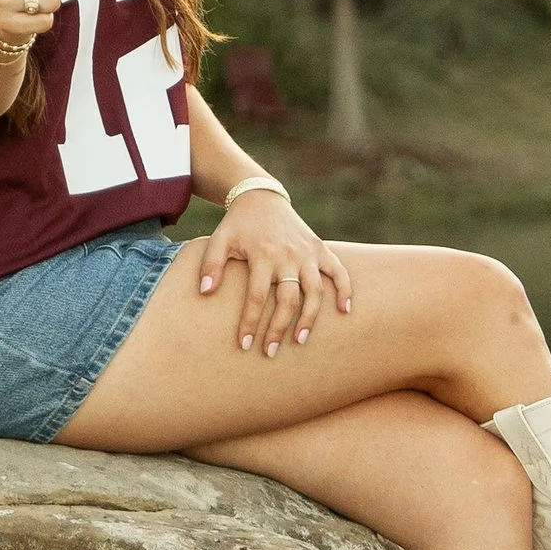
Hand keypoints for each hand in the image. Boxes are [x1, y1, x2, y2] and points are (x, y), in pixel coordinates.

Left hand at [196, 190, 352, 357]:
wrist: (262, 198)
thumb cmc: (238, 225)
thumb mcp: (219, 240)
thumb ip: (211, 265)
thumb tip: (206, 293)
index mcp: (263, 254)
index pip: (257, 296)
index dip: (251, 322)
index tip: (245, 345)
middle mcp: (288, 255)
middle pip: (288, 299)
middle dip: (279, 328)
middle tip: (270, 351)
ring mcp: (307, 253)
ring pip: (315, 291)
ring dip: (309, 318)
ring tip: (300, 340)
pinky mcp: (320, 249)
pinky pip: (338, 271)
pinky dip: (345, 290)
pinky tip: (344, 311)